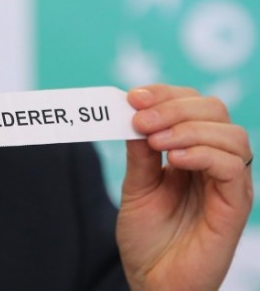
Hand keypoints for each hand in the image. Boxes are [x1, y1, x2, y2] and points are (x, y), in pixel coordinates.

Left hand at [117, 84, 252, 289]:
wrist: (152, 282)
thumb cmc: (147, 239)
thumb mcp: (136, 187)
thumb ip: (139, 152)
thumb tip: (131, 111)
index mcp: (190, 153)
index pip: (191, 105)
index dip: (164, 94)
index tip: (132, 97)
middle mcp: (213, 163)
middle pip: (214, 111)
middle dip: (174, 107)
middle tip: (140, 120)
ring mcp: (227, 184)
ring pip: (230, 134)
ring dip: (188, 128)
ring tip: (156, 142)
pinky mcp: (235, 206)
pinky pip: (234, 167)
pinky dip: (204, 154)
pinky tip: (176, 161)